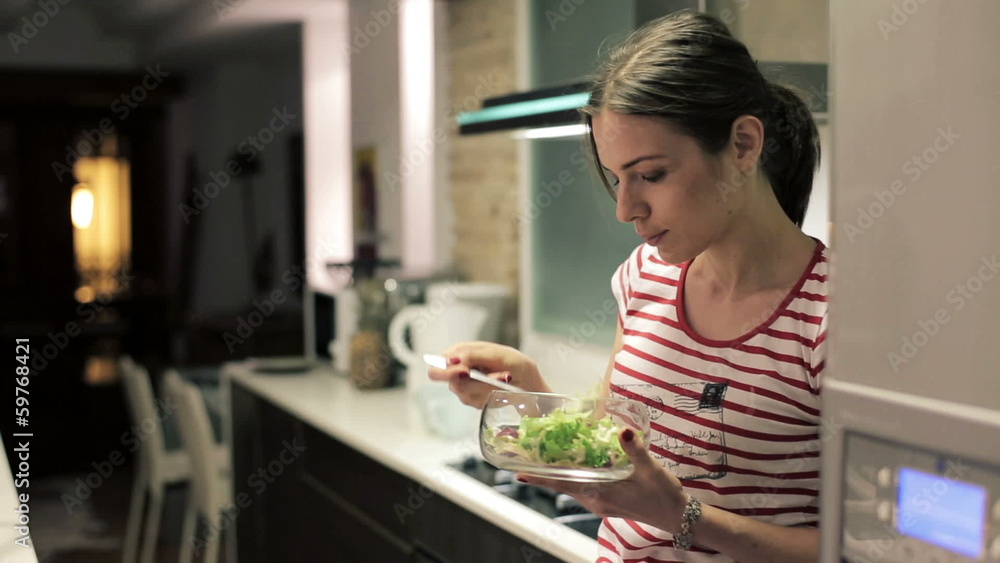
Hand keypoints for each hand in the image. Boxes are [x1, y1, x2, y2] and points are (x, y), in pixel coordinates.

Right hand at [427, 341, 549, 408]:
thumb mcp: (502, 355)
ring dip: (487, 387)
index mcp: (463, 351)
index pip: (440, 361)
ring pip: (464, 393)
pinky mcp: (474, 401)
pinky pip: (475, 402)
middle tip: (493, 378)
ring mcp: (466, 387)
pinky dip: (491, 396)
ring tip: (505, 379)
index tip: (465, 371)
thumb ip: (476, 355)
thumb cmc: (518, 366)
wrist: (532, 386)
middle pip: (449, 380)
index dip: (446, 369)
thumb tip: (454, 360)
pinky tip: (502, 388)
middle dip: (472, 381)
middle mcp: (460, 369)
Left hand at [516, 428, 686, 532]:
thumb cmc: (664, 494)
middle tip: (527, 454)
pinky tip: (575, 462)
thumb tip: (623, 430)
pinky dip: (574, 474)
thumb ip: (635, 449)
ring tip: (544, 454)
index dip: (541, 478)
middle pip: (562, 483)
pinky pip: (583, 487)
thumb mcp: (650, 469)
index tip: (519, 471)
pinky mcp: (606, 501)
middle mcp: (595, 500)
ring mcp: (599, 503)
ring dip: (559, 472)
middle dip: (544, 470)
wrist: (677, 515)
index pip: (563, 484)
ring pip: (572, 485)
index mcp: (601, 493)